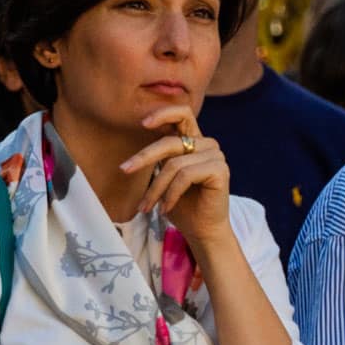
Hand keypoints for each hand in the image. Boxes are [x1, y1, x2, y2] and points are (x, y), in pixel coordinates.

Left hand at [120, 106, 232, 249]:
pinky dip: (170, 194)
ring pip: (174, 164)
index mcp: (195, 141)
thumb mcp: (165, 177)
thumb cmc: (181, 206)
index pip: (182, 113)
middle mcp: (207, 144)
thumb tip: (137, 145)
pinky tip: (165, 208)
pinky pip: (185, 176)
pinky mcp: (220, 170)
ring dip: (156, 188)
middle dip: (144, 157)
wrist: (202, 231)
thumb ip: (159, 158)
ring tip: (147, 206)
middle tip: (124, 169)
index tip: (142, 123)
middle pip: (170, 141)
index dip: (163, 113)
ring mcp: (216, 156)